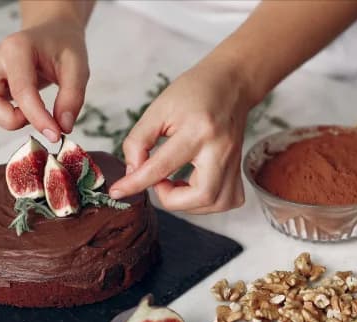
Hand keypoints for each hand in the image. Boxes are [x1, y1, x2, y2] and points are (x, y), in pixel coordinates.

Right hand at [0, 20, 88, 140]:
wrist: (50, 33)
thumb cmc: (63, 48)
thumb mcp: (78, 69)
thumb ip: (72, 98)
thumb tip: (63, 127)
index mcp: (17, 49)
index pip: (21, 90)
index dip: (37, 118)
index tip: (55, 135)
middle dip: (11, 120)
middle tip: (37, 118)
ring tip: (20, 114)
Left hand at [110, 59, 250, 213]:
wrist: (231, 83)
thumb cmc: (194, 92)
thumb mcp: (159, 109)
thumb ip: (139, 141)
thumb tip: (132, 173)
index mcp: (197, 131)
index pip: (162, 167)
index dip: (135, 184)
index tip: (118, 192)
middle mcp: (220, 150)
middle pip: (202, 196)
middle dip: (173, 200)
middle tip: (160, 183)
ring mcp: (234, 161)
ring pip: (217, 203)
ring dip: (190, 204)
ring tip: (176, 185)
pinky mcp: (238, 168)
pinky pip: (228, 200)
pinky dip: (208, 202)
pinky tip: (195, 188)